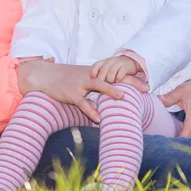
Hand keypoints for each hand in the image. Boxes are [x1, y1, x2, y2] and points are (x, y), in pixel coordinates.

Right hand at [17, 60, 147, 122]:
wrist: (44, 75)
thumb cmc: (63, 77)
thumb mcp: (80, 76)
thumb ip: (94, 81)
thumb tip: (108, 87)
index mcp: (93, 72)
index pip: (115, 73)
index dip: (131, 76)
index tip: (146, 81)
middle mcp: (89, 75)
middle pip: (112, 77)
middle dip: (129, 82)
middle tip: (145, 88)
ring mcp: (80, 84)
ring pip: (98, 86)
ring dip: (111, 91)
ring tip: (124, 98)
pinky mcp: (71, 93)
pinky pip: (82, 103)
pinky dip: (91, 110)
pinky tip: (99, 118)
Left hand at [90, 56, 140, 82]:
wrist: (130, 61)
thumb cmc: (116, 69)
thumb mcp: (108, 69)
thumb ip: (101, 74)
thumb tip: (93, 85)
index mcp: (104, 61)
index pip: (96, 65)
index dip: (93, 73)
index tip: (94, 81)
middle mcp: (110, 61)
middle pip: (103, 70)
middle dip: (102, 79)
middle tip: (103, 86)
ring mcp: (118, 63)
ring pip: (111, 71)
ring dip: (110, 79)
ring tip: (111, 84)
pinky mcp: (126, 66)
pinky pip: (121, 72)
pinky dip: (119, 78)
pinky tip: (118, 81)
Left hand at [159, 64, 190, 137]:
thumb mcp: (181, 92)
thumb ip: (168, 99)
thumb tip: (156, 100)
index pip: (183, 139)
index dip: (174, 142)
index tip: (166, 140)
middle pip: (190, 141)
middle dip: (181, 141)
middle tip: (170, 138)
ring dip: (189, 139)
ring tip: (178, 135)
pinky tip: (189, 131)